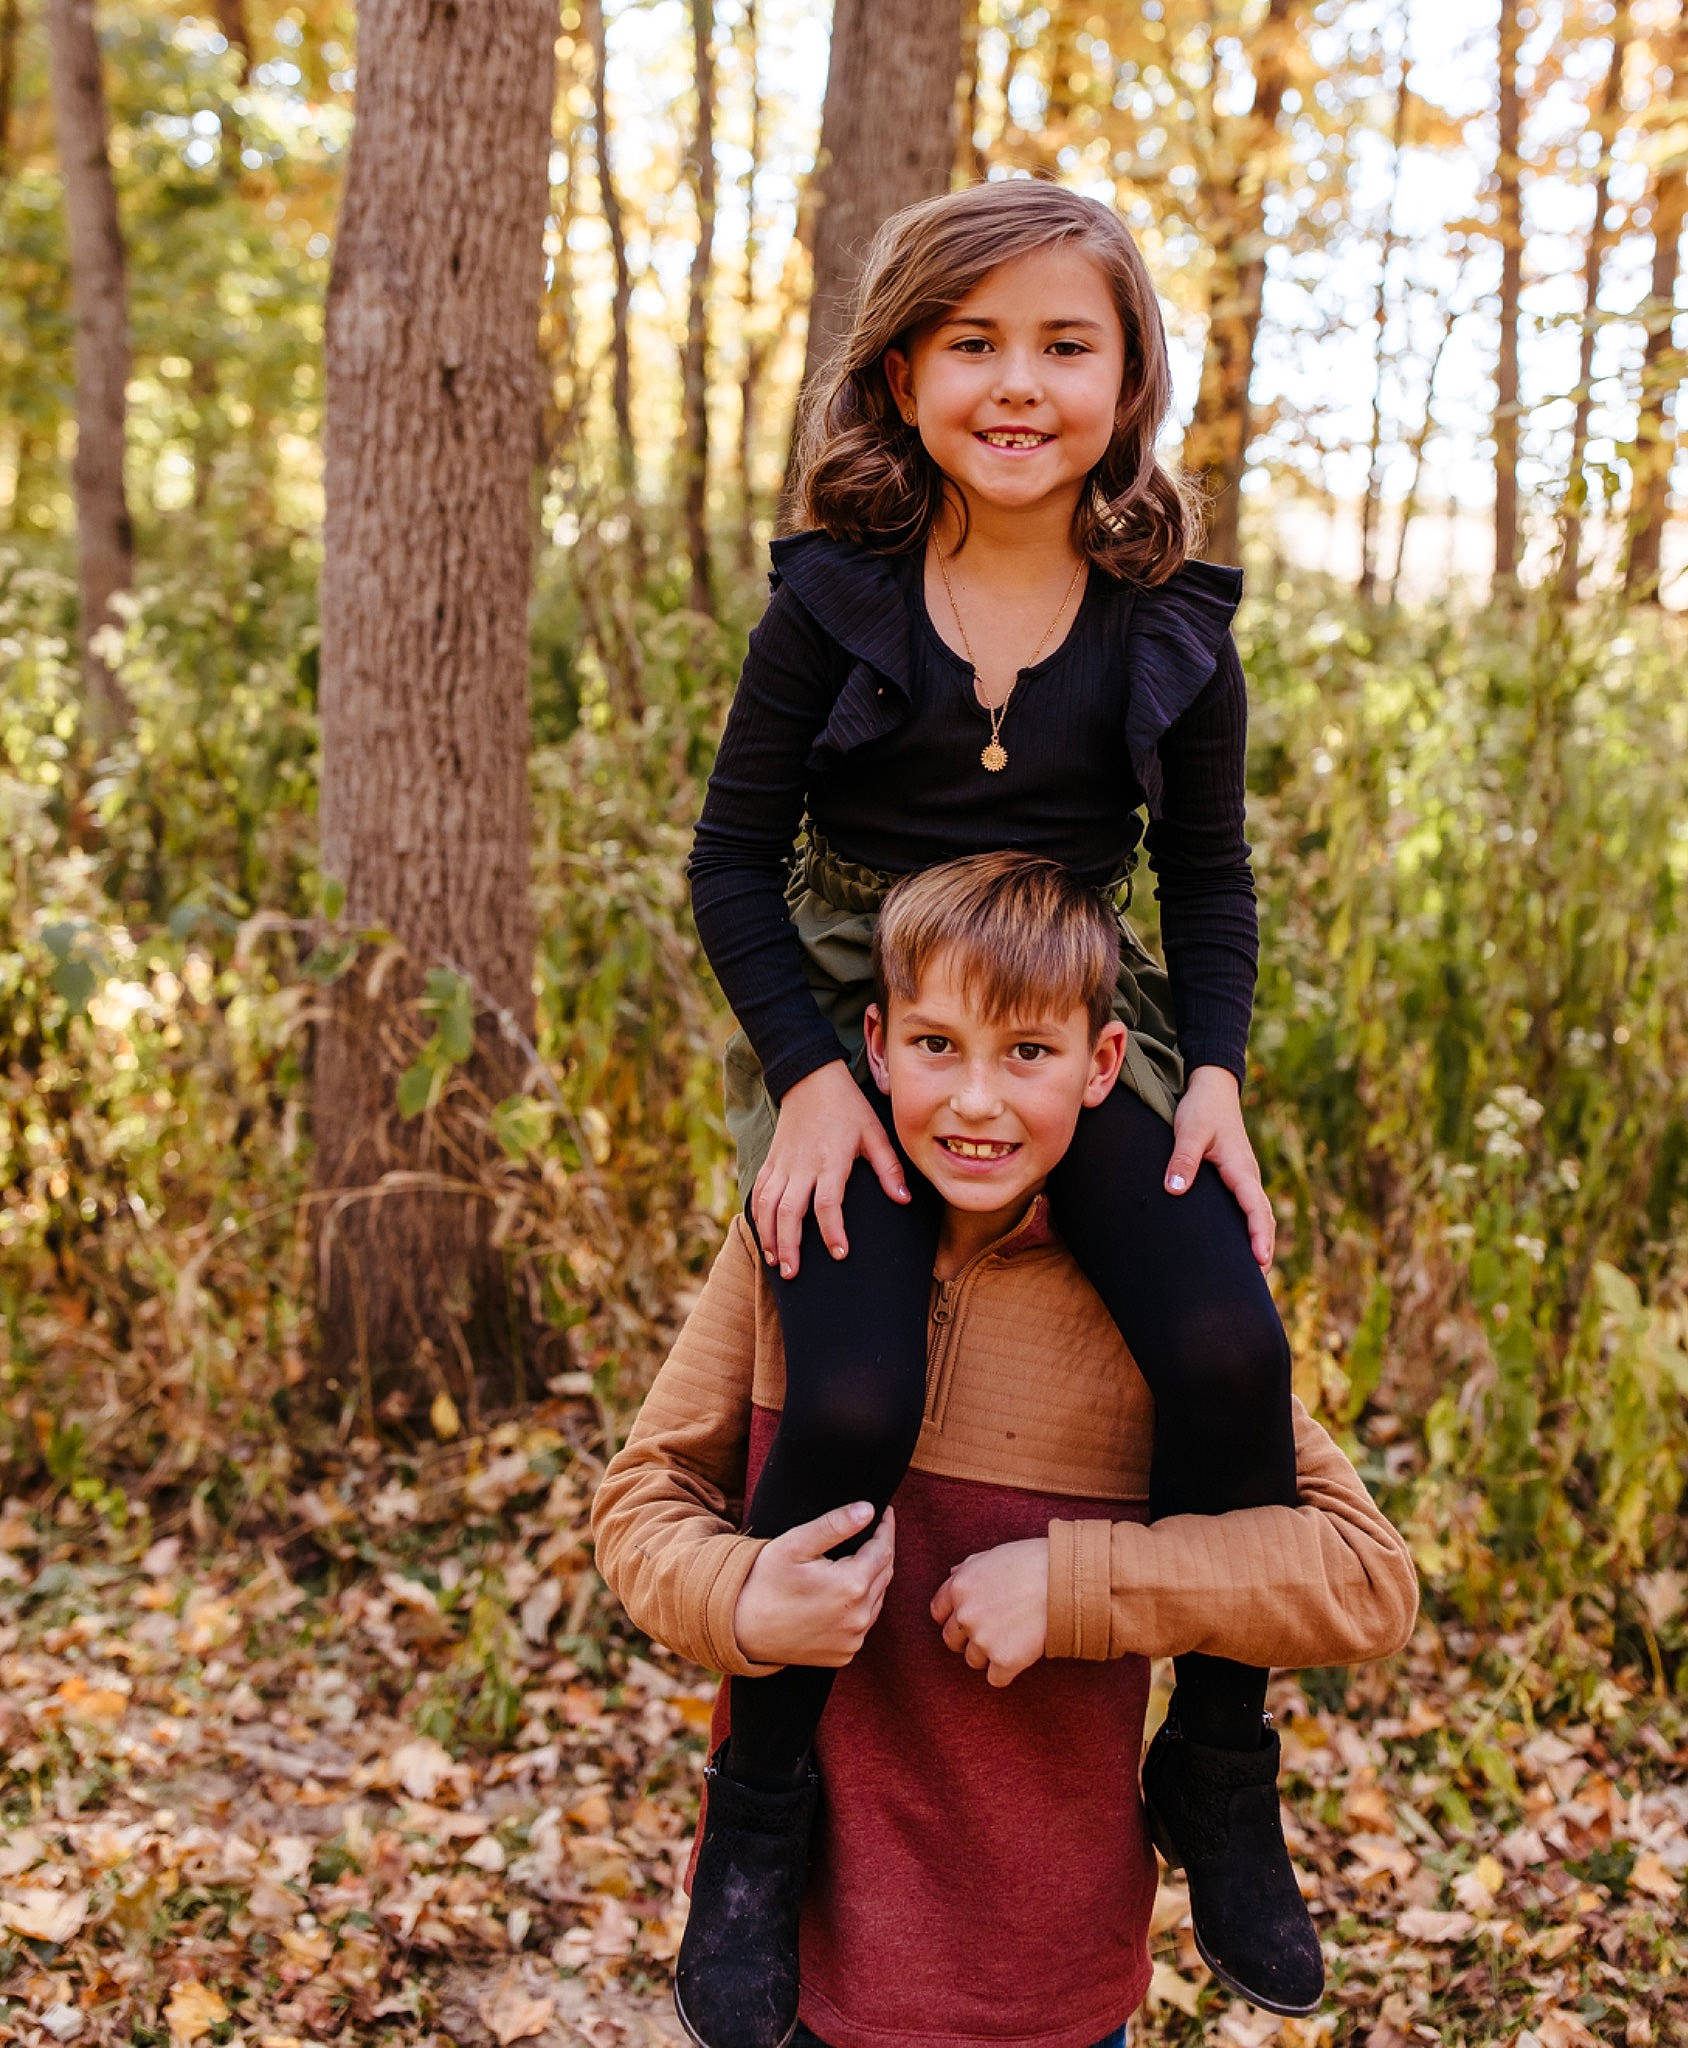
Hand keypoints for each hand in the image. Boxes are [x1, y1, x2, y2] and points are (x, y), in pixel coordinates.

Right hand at [734, 1502, 896, 1667]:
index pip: (883, 1550)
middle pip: (884, 1574)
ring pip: (877, 1599)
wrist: (739, 1628)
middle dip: (881, 1549)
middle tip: (873, 1531)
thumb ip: (835, 1524)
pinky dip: (863, 1604)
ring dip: (874, 1577)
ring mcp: (852, 1639)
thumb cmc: (764, 1580)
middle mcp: (858, 1617)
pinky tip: (847, 1591)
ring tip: (861, 1558)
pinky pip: (864, 1622)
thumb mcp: (796, 1544)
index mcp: (851, 1585)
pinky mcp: (844, 1654)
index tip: (885, 1511)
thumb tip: (869, 1510)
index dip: (886, 1528)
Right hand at [752, 1060, 909, 1278]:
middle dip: (789, 1246)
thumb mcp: (874, 1132)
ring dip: (769, 1236)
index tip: (839, 1253)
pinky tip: (764, 1235)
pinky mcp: (771, 1159)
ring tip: (776, 1263)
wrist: (810, 1078)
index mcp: (830, 1160)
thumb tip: (904, 1199)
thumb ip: (888, 1168)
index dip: (832, 1231)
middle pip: (789, 1212)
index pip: (827, 1203)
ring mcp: (783, 1163)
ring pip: (767, 1206)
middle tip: (794, 1274)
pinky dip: (757, 1216)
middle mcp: (802, 1165)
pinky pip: (759, 1191)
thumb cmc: (848, 1107)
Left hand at [930, 1537, 1047, 1687]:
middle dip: (968, 1638)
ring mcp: (983, 1639)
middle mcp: (965, 1614)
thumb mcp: (994, 1556)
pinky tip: (1021, 1655)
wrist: (1065, 1580)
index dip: (953, 1617)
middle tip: (992, 1631)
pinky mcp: (1004, 1660)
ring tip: (1013, 1638)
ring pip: (974, 1660)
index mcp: (959, 1587)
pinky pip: (995, 1679)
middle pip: (952, 1640)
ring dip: (989, 1654)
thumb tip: (953, 1575)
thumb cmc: (1033, 1563)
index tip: (969, 1620)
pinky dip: (1007, 1671)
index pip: (939, 1612)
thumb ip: (969, 1568)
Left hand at [1164, 1064, 1274, 1271]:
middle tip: (1258, 1285)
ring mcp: (1243, 1179)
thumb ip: (1182, 1160)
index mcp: (1241, 1169)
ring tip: (1251, 1276)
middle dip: (1263, 1250)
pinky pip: (1246, 1209)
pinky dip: (1248, 1229)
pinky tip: (1235, 1247)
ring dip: (1257, 1242)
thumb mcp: (1188, 1130)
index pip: (1256, 1208)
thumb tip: (1175, 1190)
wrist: (1212, 1088)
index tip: (1260, 1261)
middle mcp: (1248, 1177)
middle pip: (1263, 1219)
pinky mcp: (1234, 1178)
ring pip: (1256, 1215)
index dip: (1259, 1236)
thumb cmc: (1201, 1109)